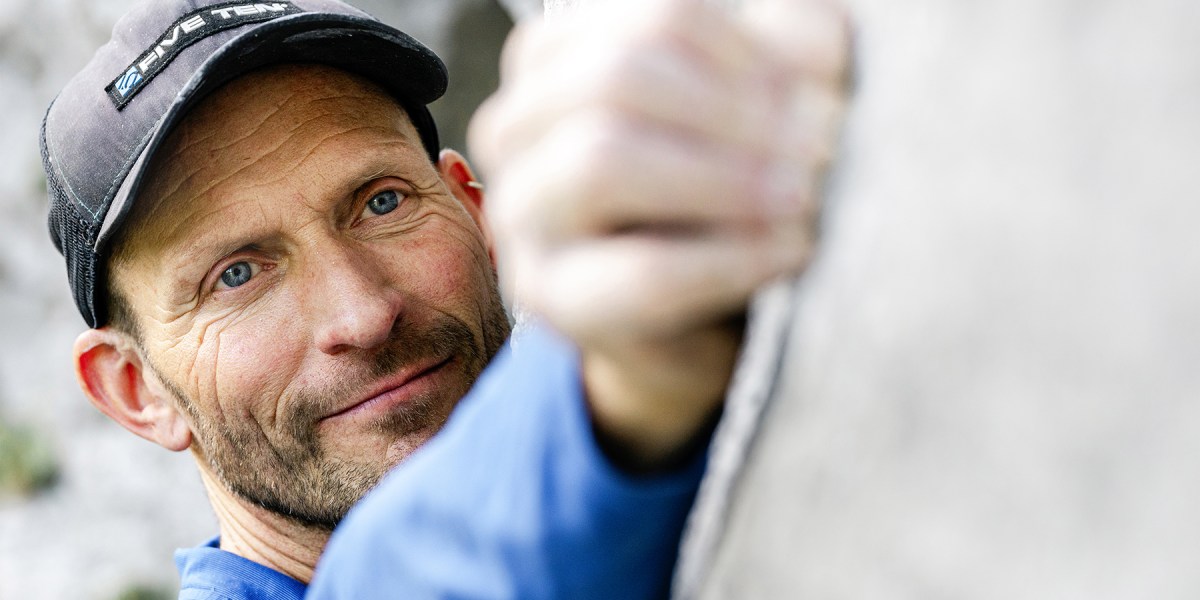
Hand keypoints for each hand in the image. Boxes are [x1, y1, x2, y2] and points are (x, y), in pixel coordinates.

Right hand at [470, 0, 850, 469]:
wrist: (697, 318)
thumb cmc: (723, 193)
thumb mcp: (759, 107)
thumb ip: (789, 57)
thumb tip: (817, 55)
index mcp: (564, 53)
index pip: (659, 20)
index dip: (750, 51)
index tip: (825, 88)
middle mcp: (519, 121)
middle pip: (616, 80)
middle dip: (734, 114)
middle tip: (823, 148)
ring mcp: (520, 210)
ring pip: (602, 162)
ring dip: (722, 180)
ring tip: (803, 198)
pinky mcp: (548, 296)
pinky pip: (637, 272)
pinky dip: (728, 260)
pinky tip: (791, 252)